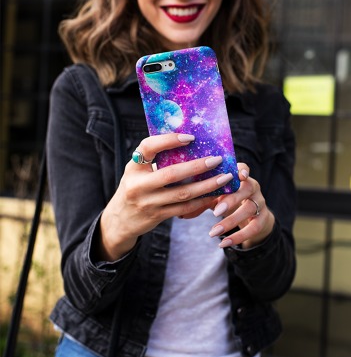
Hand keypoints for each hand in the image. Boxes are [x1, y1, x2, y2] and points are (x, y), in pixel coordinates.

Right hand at [97, 133, 229, 260]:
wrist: (120, 219)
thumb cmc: (135, 186)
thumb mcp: (137, 170)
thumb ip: (155, 159)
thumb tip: (189, 141)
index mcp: (133, 166)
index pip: (148, 147)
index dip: (169, 140)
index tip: (190, 137)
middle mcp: (138, 185)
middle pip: (171, 174)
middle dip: (197, 166)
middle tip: (217, 159)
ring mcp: (148, 203)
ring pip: (182, 193)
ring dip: (206, 185)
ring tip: (224, 177)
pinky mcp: (157, 216)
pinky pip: (184, 208)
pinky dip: (201, 200)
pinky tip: (215, 194)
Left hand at [208, 164, 274, 248]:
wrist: (250, 217)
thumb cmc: (227, 201)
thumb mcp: (216, 197)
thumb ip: (202, 200)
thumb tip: (180, 214)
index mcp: (241, 177)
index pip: (243, 168)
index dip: (242, 170)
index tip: (239, 175)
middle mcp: (253, 187)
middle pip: (247, 189)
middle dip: (232, 199)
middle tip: (215, 212)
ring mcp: (260, 202)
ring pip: (250, 209)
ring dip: (230, 221)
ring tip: (213, 232)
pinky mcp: (263, 218)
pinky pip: (253, 228)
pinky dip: (238, 236)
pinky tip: (223, 243)